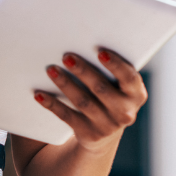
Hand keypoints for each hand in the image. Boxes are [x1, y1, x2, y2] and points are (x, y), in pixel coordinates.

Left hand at [34, 48, 148, 152]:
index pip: (129, 78)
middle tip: (66, 56)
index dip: (115, 65)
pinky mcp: (88, 134)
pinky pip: (67, 117)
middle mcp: (125, 112)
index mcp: (136, 95)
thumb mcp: (118, 86)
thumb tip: (84, 41)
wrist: (104, 132)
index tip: (100, 52)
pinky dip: (52, 104)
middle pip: (101, 88)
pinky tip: (39, 94)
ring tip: (51, 69)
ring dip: (65, 84)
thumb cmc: (110, 95)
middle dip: (83, 71)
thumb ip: (111, 69)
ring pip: (83, 102)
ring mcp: (107, 125)